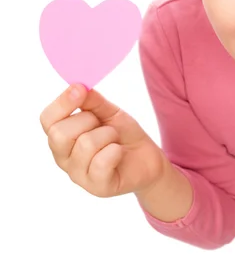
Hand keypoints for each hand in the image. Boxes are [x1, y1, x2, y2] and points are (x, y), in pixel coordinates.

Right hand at [40, 84, 165, 197]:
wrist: (148, 158)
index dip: (62, 103)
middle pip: (59, 133)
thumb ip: (92, 101)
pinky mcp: (98, 187)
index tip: (80, 89)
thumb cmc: (123, 135)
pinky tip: (119, 153)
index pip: (47, 119)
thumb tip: (77, 86)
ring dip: (108, 136)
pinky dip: (115, 151)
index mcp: (62, 137)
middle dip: (88, 120)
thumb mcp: (110, 112)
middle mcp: (64, 158)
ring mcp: (78, 175)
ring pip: (85, 144)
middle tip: (103, 125)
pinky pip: (101, 162)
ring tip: (114, 141)